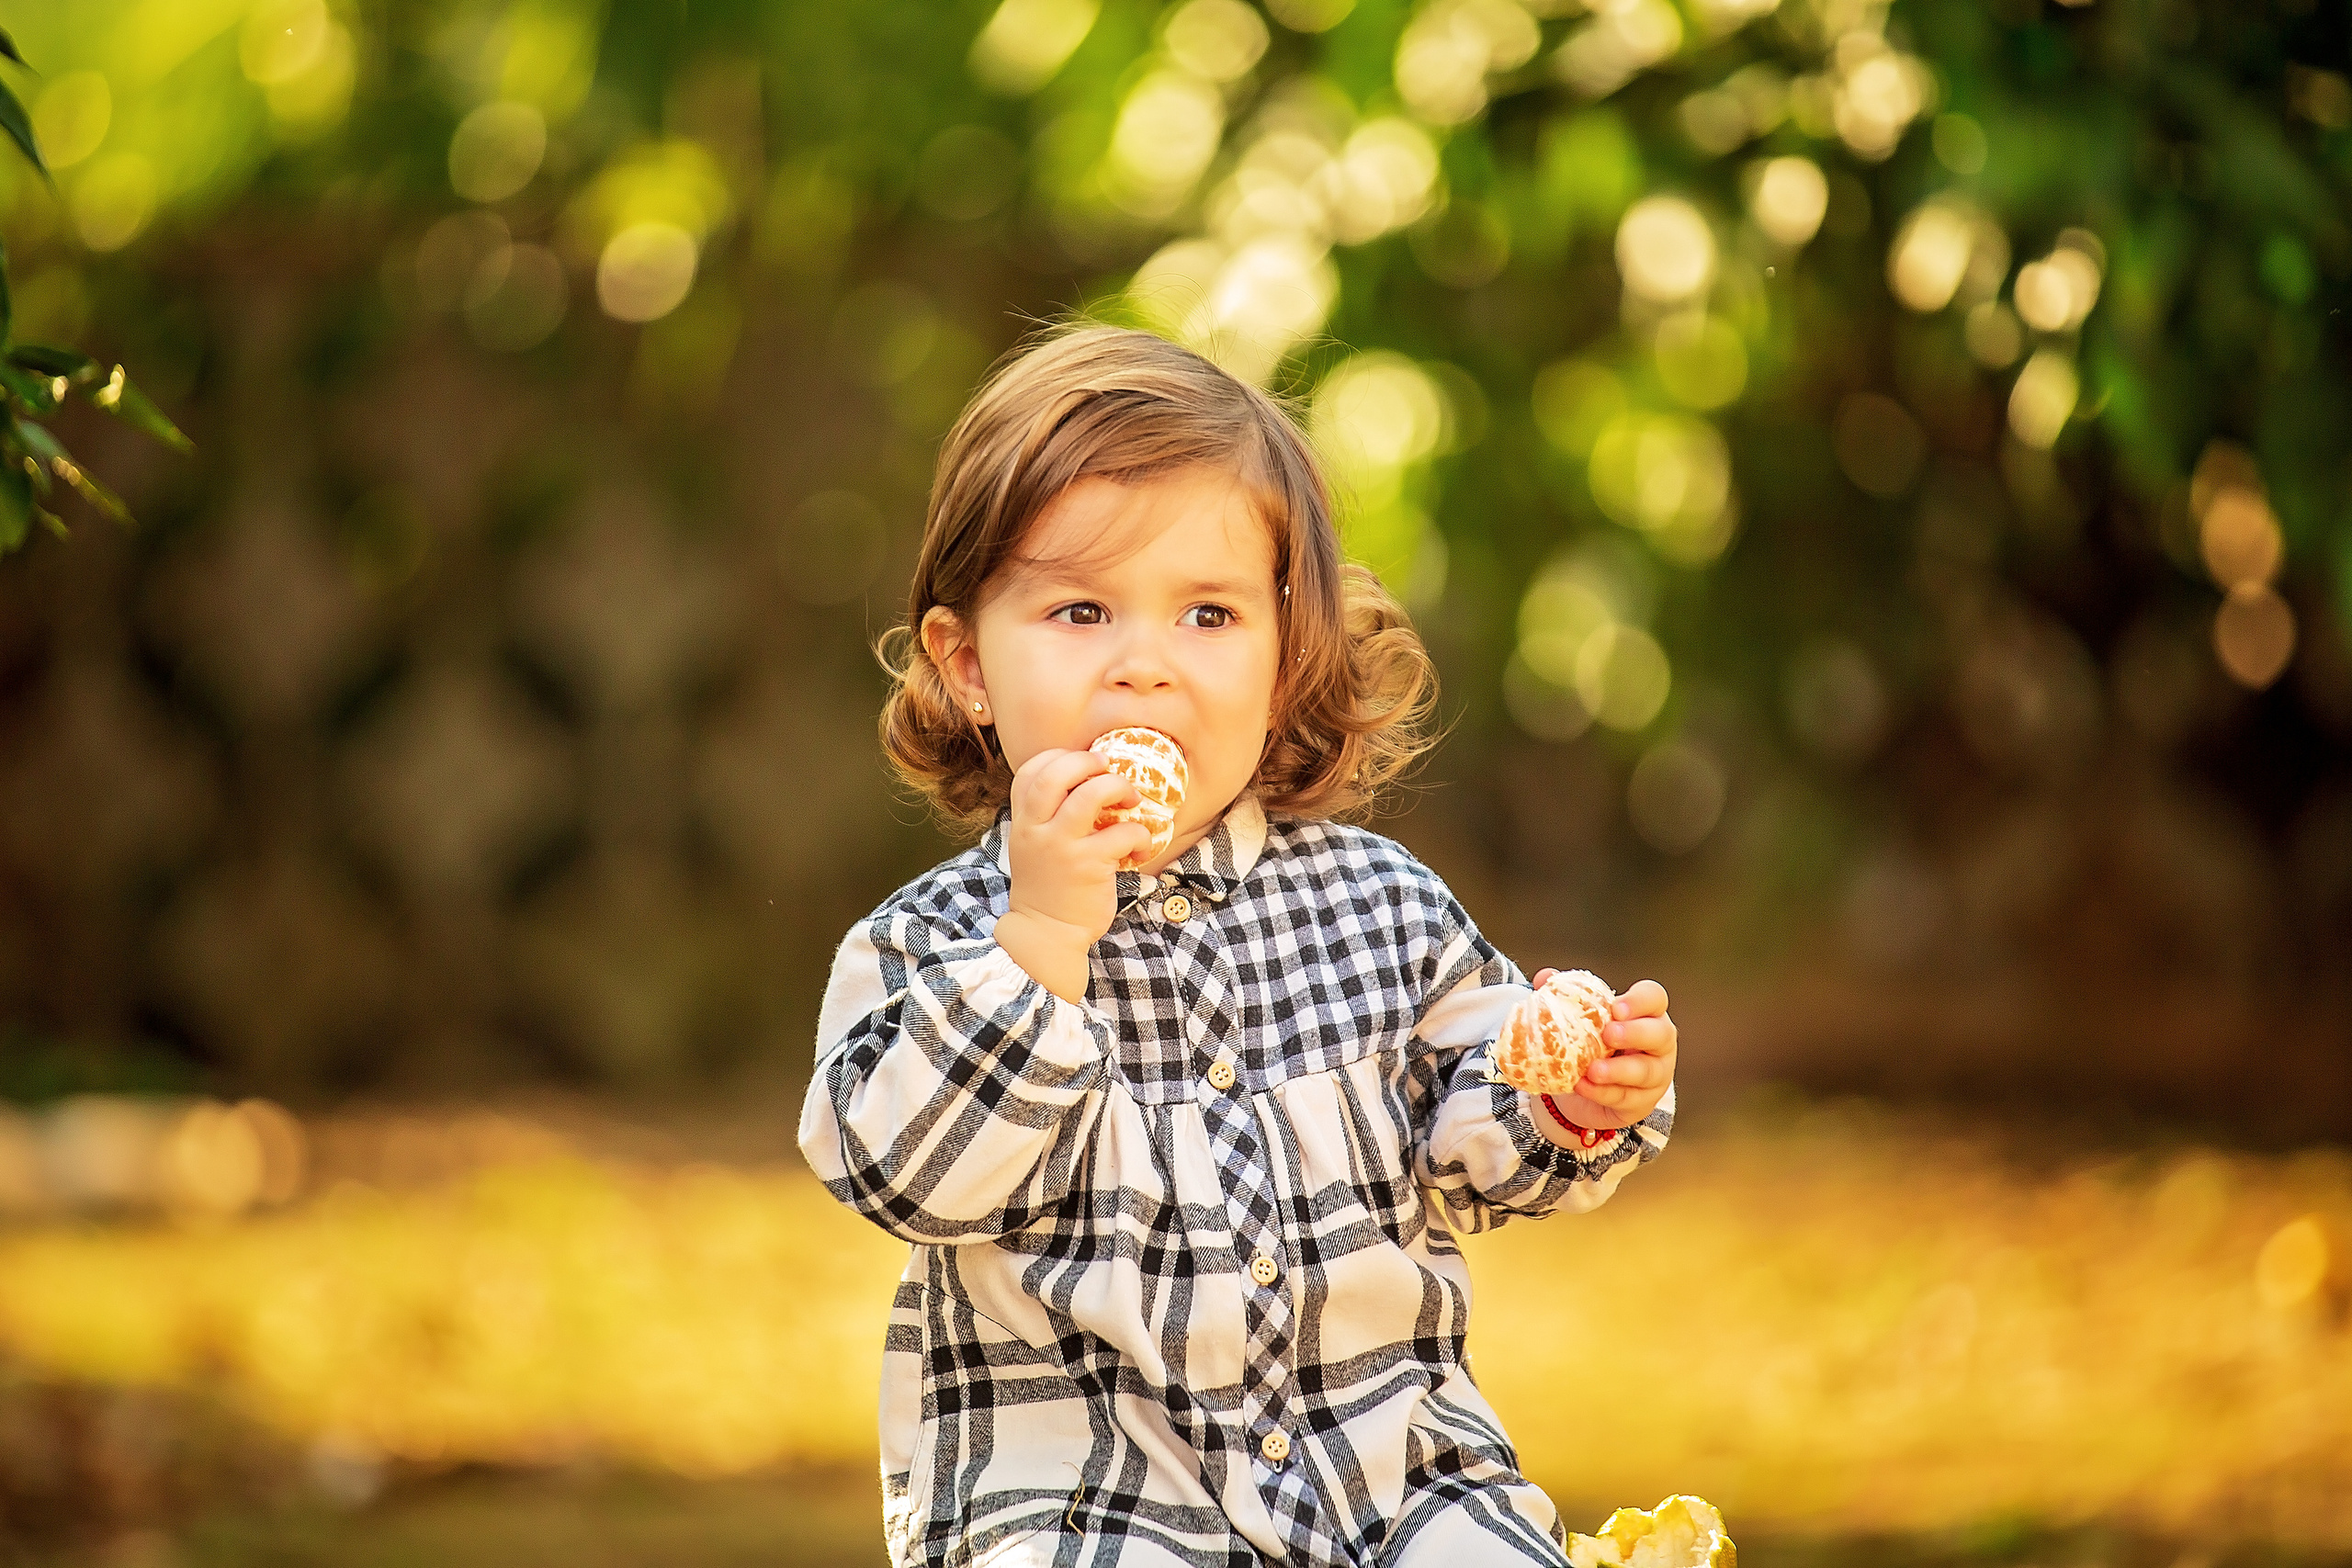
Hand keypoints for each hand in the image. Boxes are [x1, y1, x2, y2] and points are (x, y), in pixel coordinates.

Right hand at [994, 748, 1150, 1000]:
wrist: (1046, 934)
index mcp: (1022, 822)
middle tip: (1108, 769)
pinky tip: (1141, 849)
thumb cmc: (1048, 888)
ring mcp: (1062, 847)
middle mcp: (1037, 830)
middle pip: (1056, 773)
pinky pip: (1123, 832)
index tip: (1082, 764)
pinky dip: (1140, 836)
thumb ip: (1046, 819)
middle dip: (1087, 761)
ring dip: (1118, 787)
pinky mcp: (1089, 865)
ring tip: (1131, 800)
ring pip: (1091, 794)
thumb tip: (1084, 786)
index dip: (1057, 757)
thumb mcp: (1033, 848)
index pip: (1029, 772)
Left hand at [1528, 970, 1675, 1129]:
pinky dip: (1602, 1092)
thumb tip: (1543, 977)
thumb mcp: (1582, 1020)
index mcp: (1647, 1013)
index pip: (1654, 998)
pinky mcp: (1642, 1102)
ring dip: (1618, 1070)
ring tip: (1592, 1069)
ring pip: (1645, 1071)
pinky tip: (1582, 1086)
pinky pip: (1625, 1098)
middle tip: (1608, 1034)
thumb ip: (1566, 996)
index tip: (1615, 1007)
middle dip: (1635, 1033)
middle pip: (1660, 1034)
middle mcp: (1658, 1043)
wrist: (1590, 1089)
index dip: (1639, 1000)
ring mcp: (1655, 1075)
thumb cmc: (1593, 1043)